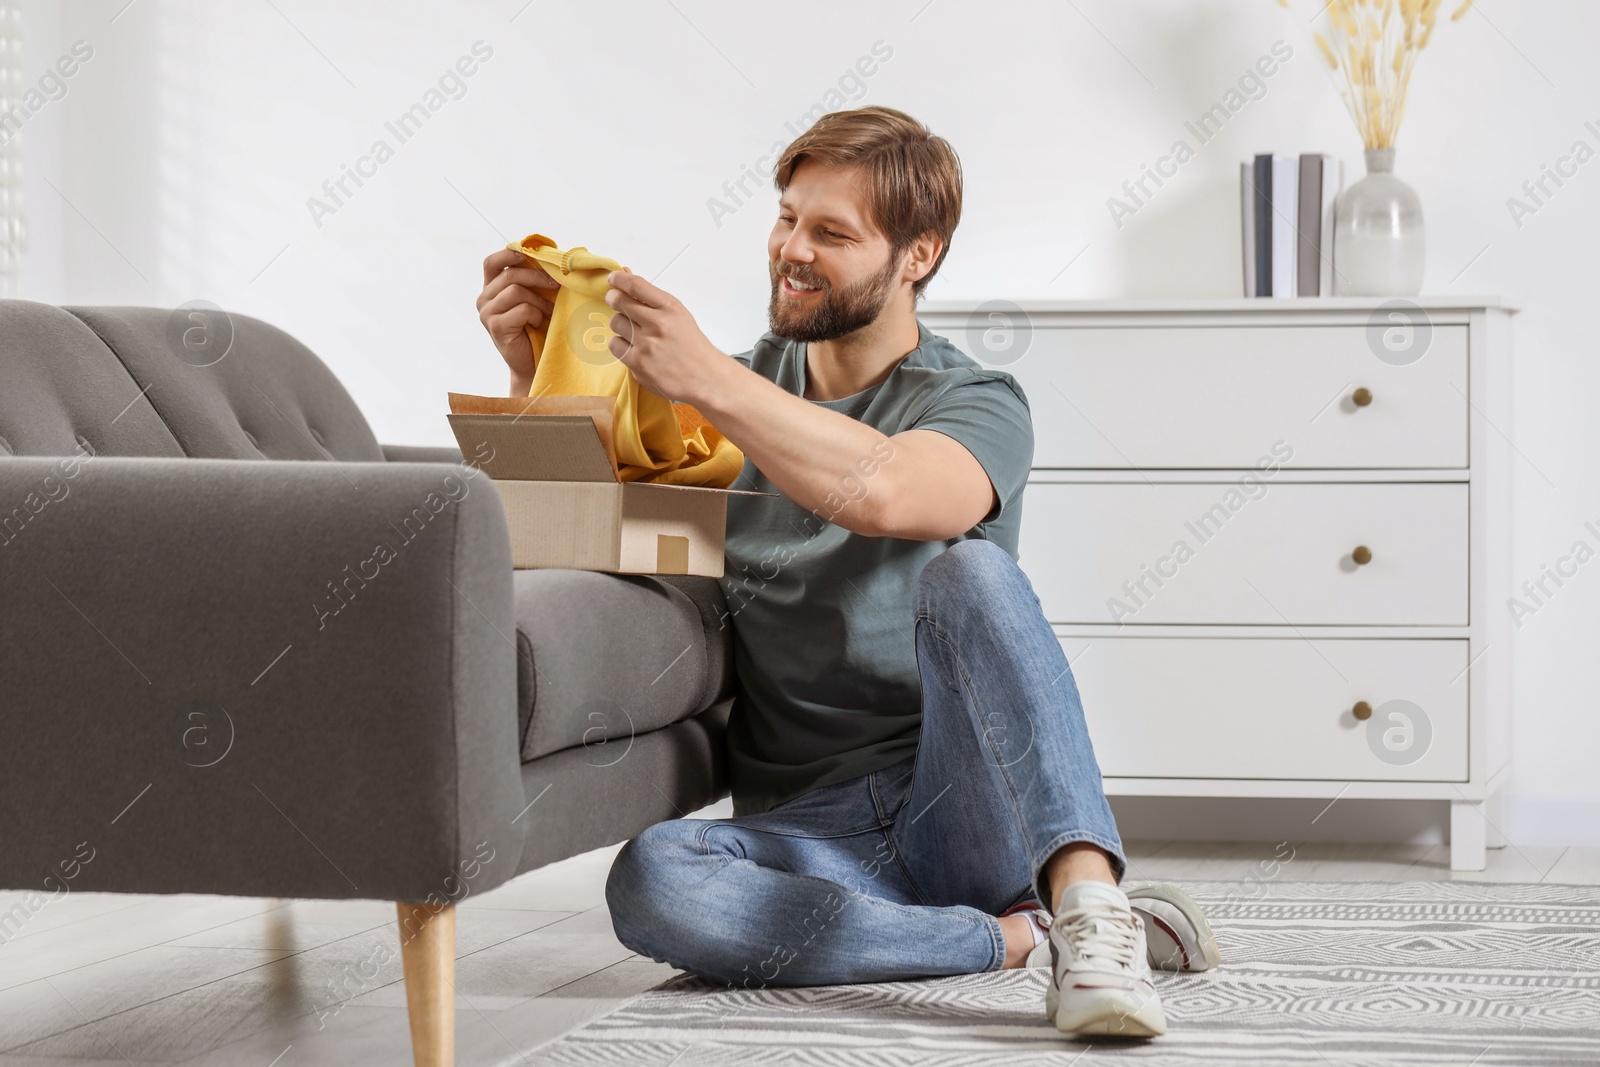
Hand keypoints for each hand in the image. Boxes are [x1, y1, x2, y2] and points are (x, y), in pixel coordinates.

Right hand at [478, 247, 559, 394]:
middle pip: (510, 274)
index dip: (508, 255)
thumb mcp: (534, 298)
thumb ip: (533, 279)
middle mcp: (484, 299)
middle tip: (556, 285)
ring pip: (516, 291)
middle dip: (537, 277)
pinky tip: (538, 323)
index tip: (528, 255)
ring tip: (548, 311)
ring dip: (539, 300)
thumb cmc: (537, 328)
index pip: (491, 262)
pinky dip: (536, 314)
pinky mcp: (495, 327)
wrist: (533, 362)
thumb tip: (550, 255)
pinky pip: (521, 309)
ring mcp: (487, 313)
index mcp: (491, 289)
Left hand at [603, 271, 730, 405]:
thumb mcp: (679, 316)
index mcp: (671, 308)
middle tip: (615, 301)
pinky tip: (633, 348)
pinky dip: (621, 346)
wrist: (705, 378)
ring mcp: (646, 344)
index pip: (636, 286)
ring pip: (615, 323)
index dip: (620, 279)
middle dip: (615, 299)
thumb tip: (628, 280)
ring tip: (633, 332)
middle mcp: (658, 324)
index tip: (614, 278)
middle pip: (620, 302)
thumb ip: (654, 301)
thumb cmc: (693, 347)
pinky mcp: (637, 363)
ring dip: (620, 325)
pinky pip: (615, 345)